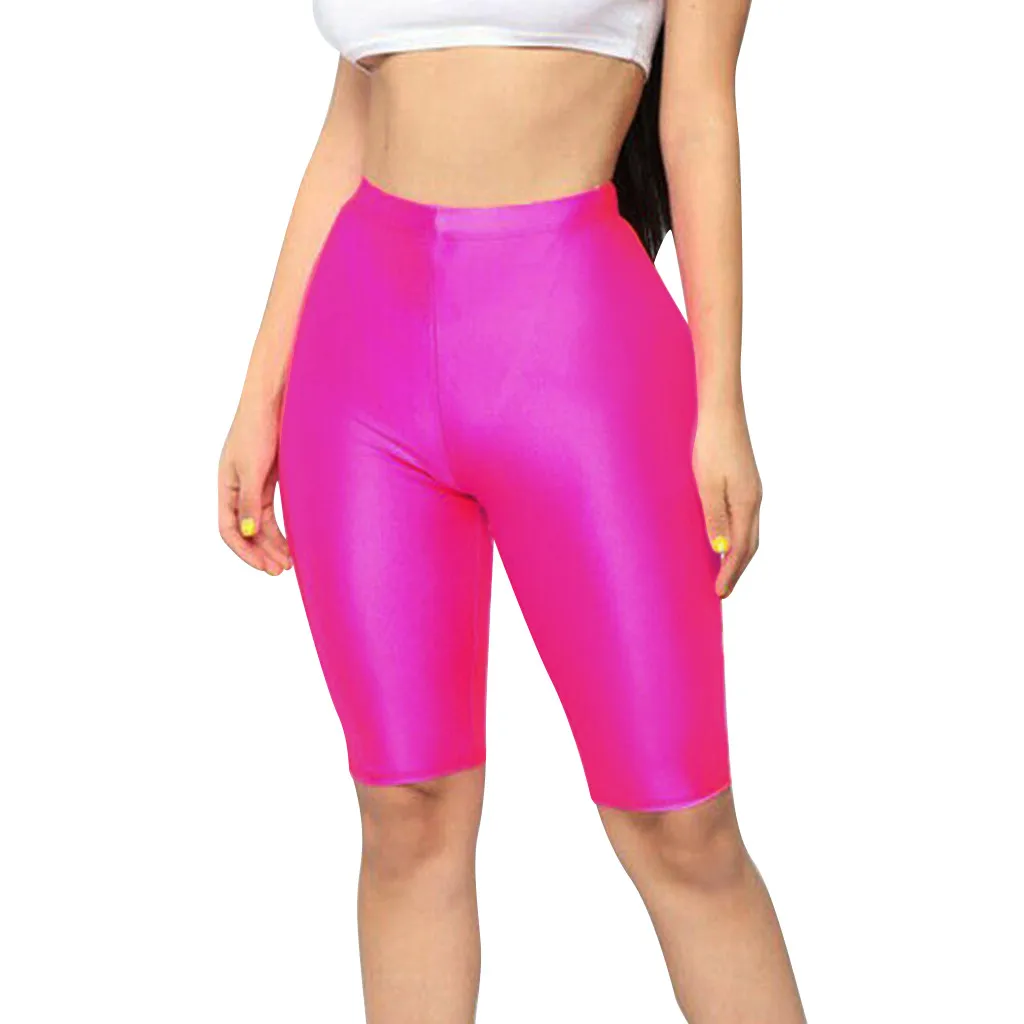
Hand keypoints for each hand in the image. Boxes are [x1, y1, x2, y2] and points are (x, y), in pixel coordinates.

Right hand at [218, 395, 291, 574]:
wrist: (275, 398)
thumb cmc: (258, 427)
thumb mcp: (253, 467)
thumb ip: (250, 501)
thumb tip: (249, 533)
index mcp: (225, 485)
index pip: (229, 529)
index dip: (244, 551)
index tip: (264, 567)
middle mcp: (238, 487)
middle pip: (247, 530)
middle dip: (262, 552)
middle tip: (281, 571)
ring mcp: (256, 482)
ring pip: (263, 523)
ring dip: (274, 543)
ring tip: (290, 561)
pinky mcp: (273, 476)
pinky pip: (275, 510)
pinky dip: (283, 526)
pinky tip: (297, 539)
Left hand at [693, 401, 761, 597]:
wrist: (722, 411)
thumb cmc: (711, 446)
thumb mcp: (708, 485)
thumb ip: (715, 518)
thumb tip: (722, 550)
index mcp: (747, 503)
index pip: (741, 549)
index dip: (730, 573)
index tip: (719, 594)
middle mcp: (755, 500)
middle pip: (751, 544)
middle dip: (738, 569)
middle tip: (723, 590)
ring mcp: (753, 490)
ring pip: (750, 532)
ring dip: (739, 554)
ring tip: (725, 572)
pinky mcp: (746, 482)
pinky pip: (745, 518)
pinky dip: (738, 536)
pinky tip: (726, 538)